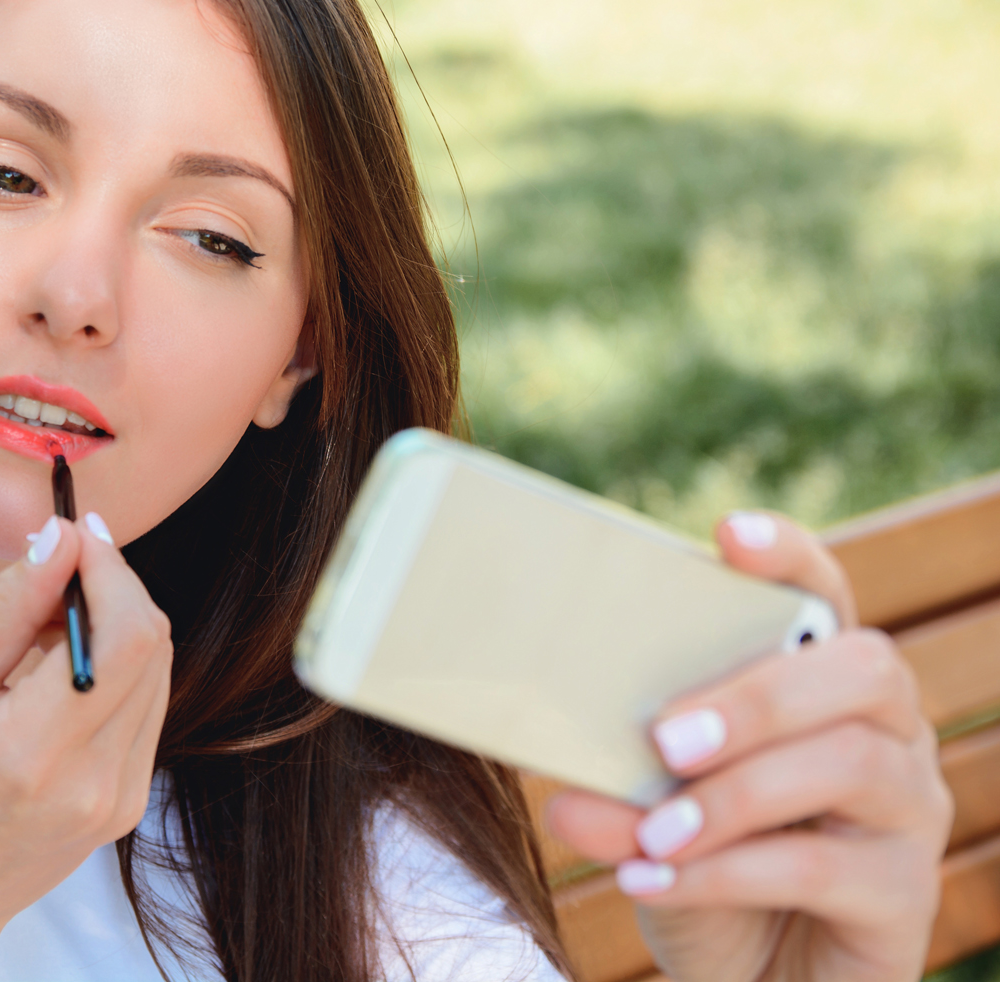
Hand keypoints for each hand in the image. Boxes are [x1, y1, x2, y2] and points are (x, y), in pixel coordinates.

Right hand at [0, 513, 172, 981]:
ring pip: (157, 672)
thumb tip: (58, 538)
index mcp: (33, 751)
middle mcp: (94, 780)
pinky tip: (57, 674)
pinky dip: (115, 669)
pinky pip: (145, 708)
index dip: (112, 568)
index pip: (123, 635)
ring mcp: (120, 799)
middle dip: (114, 586)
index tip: (75, 531)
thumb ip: (2, 614)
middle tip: (53, 570)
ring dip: (116, 625)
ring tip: (40, 631)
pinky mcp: (127, 805)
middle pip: (152, 645)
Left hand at [546, 512, 953, 981]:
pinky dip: (728, 872)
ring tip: (651, 832)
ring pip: (852, 765)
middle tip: (665, 737)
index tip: (727, 534)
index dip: (789, 556)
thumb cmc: (704, 868)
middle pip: (862, 669)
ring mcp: (906, 811)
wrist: (754, 981)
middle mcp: (885, 732)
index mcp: (820, 683)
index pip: (826, 593)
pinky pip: (827, 869)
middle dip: (759, 695)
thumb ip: (617, 790)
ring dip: (738, 794)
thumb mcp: (648, 817)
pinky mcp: (904, 897)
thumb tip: (564, 787)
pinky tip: (653, 880)